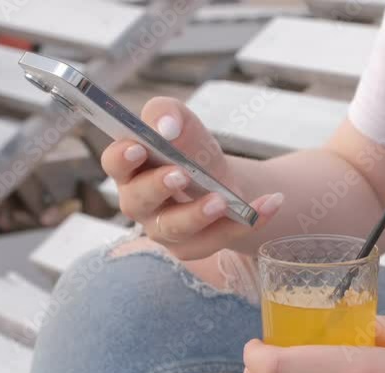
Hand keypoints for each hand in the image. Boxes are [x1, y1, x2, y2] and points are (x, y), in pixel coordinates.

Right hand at [101, 97, 283, 259]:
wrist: (222, 182)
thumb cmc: (192, 151)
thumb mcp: (183, 124)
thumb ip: (168, 114)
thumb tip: (165, 128)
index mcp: (130, 169)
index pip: (114, 163)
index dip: (122, 157)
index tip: (139, 148)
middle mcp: (140, 203)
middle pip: (138, 200)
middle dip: (158, 187)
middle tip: (181, 174)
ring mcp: (164, 229)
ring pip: (175, 227)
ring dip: (198, 214)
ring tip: (222, 200)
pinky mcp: (192, 247)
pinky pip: (217, 239)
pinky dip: (246, 221)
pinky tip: (270, 203)